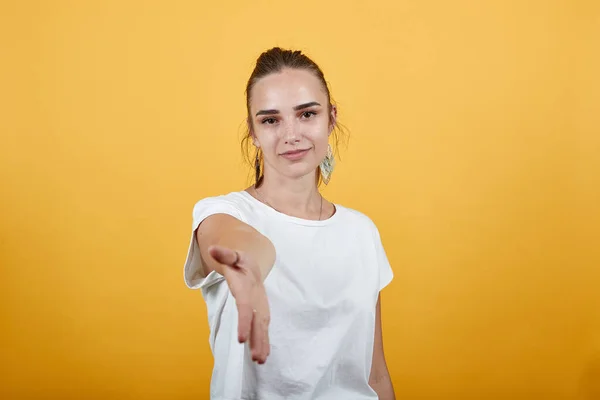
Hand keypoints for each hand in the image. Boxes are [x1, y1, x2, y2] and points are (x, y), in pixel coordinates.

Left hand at [208, 244, 270, 363]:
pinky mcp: (261, 312)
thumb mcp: (232, 255)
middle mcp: (256, 299)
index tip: (242, 339)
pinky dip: (265, 342)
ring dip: (262, 344)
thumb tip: (212, 249)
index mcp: (247, 288)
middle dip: (257, 339)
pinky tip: (263, 356)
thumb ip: (224, 254)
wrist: (254, 264)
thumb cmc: (240, 262)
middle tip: (255, 357)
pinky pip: (264, 328)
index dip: (244, 323)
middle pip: (257, 321)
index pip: (245, 308)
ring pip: (262, 327)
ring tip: (260, 360)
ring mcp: (260, 306)